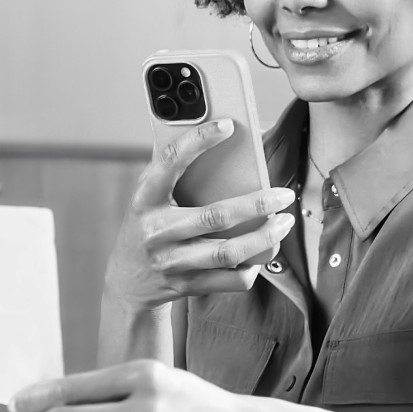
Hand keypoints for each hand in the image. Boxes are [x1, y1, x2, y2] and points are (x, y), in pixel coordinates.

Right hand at [106, 118, 294, 310]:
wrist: (127, 281)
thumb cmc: (149, 226)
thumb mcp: (150, 197)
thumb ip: (175, 175)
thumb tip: (225, 143)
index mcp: (146, 199)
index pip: (170, 162)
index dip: (198, 141)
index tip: (228, 125)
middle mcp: (156, 231)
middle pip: (215, 216)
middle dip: (257, 205)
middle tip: (284, 195)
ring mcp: (170, 262)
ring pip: (228, 252)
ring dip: (264, 238)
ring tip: (284, 223)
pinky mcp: (186, 285)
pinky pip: (229, 279)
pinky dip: (252, 267)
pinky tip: (263, 253)